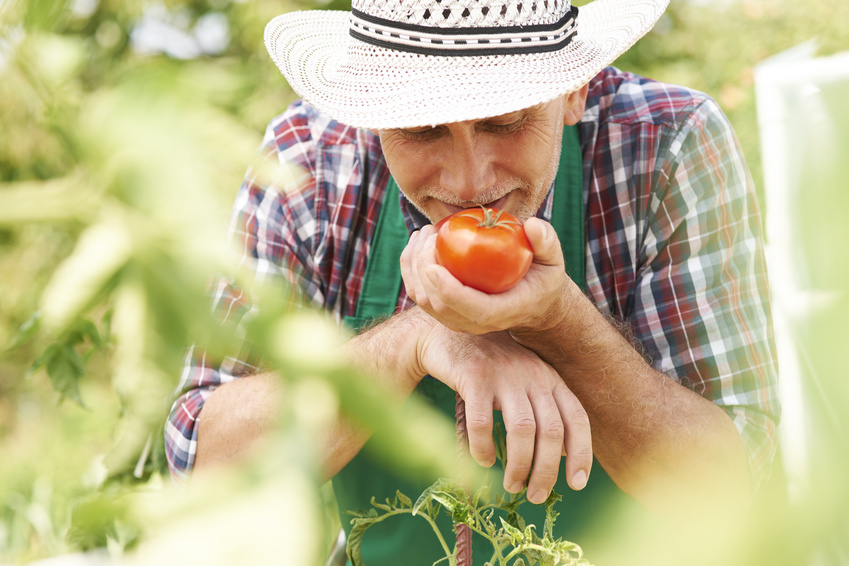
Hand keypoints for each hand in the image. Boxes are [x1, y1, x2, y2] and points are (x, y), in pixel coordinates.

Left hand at [400, 217, 576, 334]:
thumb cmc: (543, 278)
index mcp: (502, 312)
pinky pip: (419, 293)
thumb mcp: (554, 261)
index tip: (434, 267)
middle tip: (429, 233)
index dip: (449, 292)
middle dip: (424, 269)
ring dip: (414, 266)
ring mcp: (458, 319)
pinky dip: (411, 268)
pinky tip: (418, 242)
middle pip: (439, 305)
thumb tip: (533, 225)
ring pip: (423, 300)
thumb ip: (548, 242)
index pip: (471, 309)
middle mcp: (475, 322)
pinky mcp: (446, 310)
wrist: (532, 303)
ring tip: (423, 233)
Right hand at [418, 325, 591, 501]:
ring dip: (518, 466)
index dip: (581, 453)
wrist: (446, 336)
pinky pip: (482, 424)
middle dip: (545, 471)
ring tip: (511, 486)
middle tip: (534, 496)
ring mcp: (503, 375)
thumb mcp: (524, 380)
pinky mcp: (474, 378)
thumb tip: (565, 452)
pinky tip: (483, 460)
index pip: (576, 418)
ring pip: (521, 430)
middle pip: (549, 431)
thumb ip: (545, 408)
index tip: (576, 483)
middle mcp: (532, 374)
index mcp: (549, 378)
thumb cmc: (488, 367)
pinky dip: (484, 449)